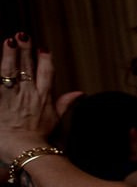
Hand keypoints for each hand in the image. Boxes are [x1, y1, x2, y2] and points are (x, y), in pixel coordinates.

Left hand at [0, 35, 78, 161]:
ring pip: (11, 72)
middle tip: (22, 35)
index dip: (45, 59)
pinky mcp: (0, 103)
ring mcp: (14, 98)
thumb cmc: (42, 139)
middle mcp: (30, 95)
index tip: (43, 47)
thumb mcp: (57, 121)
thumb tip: (79, 92)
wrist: (27, 151)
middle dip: (26, 51)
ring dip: (9, 55)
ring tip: (8, 41)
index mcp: (45, 98)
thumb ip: (65, 103)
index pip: (47, 73)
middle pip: (28, 68)